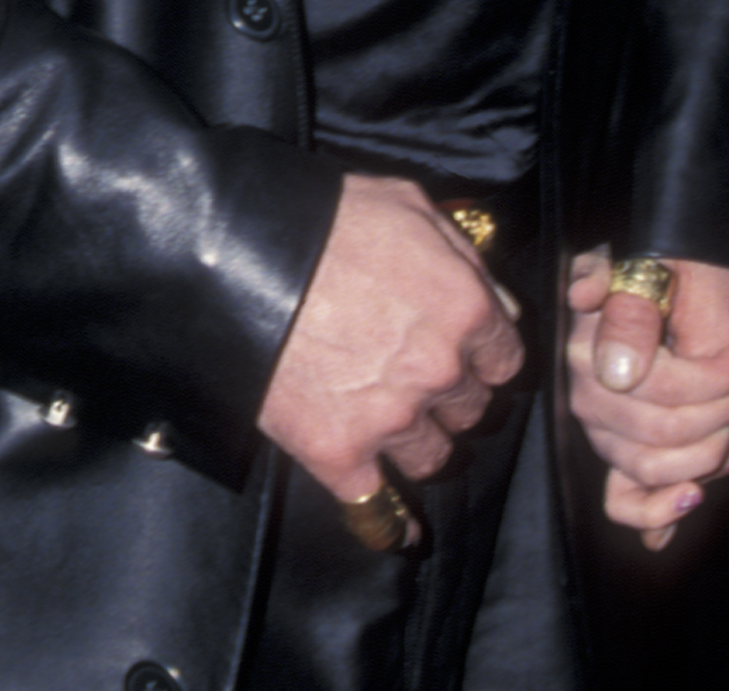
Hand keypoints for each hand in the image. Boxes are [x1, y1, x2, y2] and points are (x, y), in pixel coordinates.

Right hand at [259, 174, 523, 539]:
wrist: (224, 250)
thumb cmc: (314, 216)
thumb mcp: (402, 202)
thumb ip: (462, 252)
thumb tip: (495, 300)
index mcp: (465, 309)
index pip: (504, 361)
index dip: (477, 355)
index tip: (451, 350)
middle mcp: (440, 370)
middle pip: (469, 410)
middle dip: (443, 393)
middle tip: (401, 371)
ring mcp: (390, 416)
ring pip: (431, 454)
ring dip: (412, 438)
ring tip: (377, 417)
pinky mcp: (339, 450)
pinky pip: (379, 506)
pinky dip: (386, 517)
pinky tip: (394, 526)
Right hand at [565, 249, 728, 549]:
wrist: (671, 284)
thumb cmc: (658, 273)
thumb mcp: (644, 269)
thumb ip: (622, 304)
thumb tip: (617, 370)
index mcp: (587, 354)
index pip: (659, 392)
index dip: (713, 381)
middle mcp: (588, 397)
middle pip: (661, 433)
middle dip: (720, 413)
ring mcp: (603, 430)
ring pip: (649, 469)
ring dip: (705, 454)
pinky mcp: (620, 453)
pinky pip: (622, 500)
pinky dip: (654, 513)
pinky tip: (689, 499)